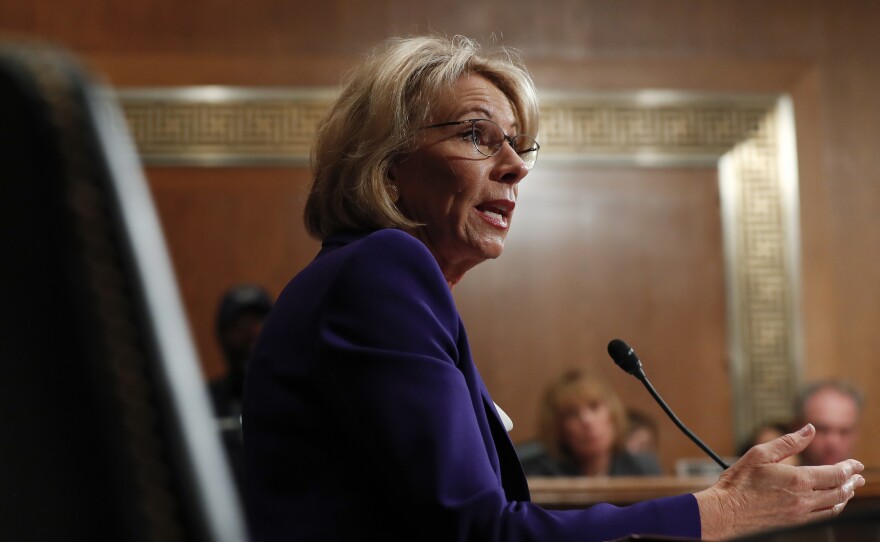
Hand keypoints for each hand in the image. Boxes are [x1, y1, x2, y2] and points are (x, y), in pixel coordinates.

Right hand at [694, 423, 864, 539]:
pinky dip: (833, 508)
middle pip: (840, 491)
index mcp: (798, 479)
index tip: (855, 463)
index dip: (849, 468)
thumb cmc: (739, 482)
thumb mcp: (760, 454)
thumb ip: (788, 442)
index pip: (835, 473)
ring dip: (845, 496)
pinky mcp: (794, 523)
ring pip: (834, 506)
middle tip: (859, 476)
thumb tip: (809, 430)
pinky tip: (830, 503)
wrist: (726, 512)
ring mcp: (800, 513)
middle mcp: (804, 499)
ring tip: (849, 489)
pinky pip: (823, 517)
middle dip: (852, 482)